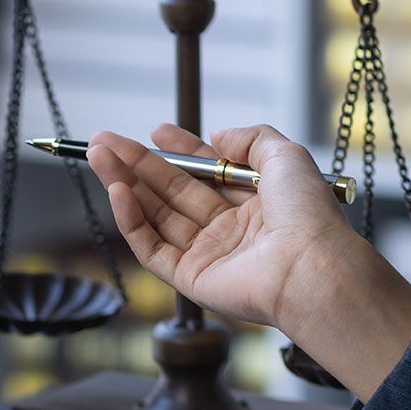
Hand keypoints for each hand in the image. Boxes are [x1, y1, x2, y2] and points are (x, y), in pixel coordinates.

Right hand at [88, 123, 410, 398]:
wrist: (311, 266)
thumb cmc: (308, 215)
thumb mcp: (287, 157)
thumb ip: (251, 138)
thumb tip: (217, 135)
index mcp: (254, 203)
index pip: (206, 173)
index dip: (180, 150)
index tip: (156, 131)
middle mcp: (229, 229)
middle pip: (172, 192)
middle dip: (137, 164)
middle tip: (104, 142)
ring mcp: (207, 255)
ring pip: (156, 215)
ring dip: (124, 185)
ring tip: (100, 157)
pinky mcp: (189, 278)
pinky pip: (152, 247)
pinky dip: (131, 220)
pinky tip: (118, 192)